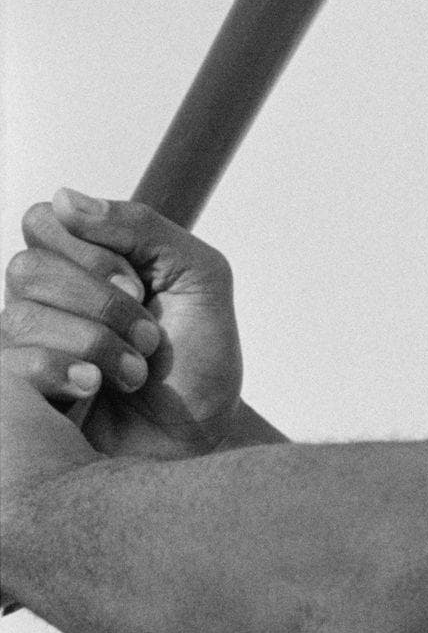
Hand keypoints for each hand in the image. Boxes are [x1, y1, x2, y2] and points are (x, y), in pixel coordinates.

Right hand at [2, 191, 243, 459]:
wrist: (203, 435)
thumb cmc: (200, 357)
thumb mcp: (198, 275)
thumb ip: (141, 227)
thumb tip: (64, 196)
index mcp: (83, 264)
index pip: (45, 221)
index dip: (92, 248)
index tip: (140, 281)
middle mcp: (45, 301)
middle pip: (28, 267)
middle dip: (102, 300)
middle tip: (148, 334)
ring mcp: (26, 349)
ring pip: (20, 314)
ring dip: (95, 342)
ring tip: (136, 372)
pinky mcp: (16, 397)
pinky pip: (12, 364)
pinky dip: (65, 372)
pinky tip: (96, 388)